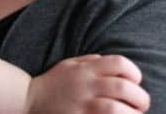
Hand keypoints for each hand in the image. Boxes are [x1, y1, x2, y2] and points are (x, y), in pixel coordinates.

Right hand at [25, 54, 149, 113]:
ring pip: (114, 108)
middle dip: (139, 97)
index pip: (118, 63)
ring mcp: (82, 104)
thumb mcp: (69, 64)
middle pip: (122, 87)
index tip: (135, 81)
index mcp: (86, 69)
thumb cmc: (53, 82)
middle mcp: (86, 84)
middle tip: (140, 104)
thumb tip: (108, 61)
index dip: (133, 71)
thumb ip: (89, 60)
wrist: (30, 99)